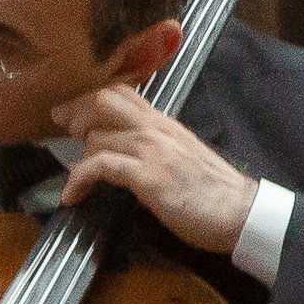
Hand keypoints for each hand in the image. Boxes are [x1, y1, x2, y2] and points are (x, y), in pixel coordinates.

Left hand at [52, 84, 262, 256]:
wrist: (240, 213)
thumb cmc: (211, 191)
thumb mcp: (180, 156)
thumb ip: (153, 146)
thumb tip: (122, 149)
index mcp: (164, 122)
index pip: (121, 91)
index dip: (89, 98)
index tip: (70, 113)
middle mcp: (156, 128)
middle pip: (103, 100)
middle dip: (75, 113)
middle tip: (63, 131)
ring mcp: (152, 150)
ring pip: (97, 135)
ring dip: (79, 156)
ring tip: (78, 179)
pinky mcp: (148, 176)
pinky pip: (100, 166)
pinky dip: (79, 180)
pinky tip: (73, 196)